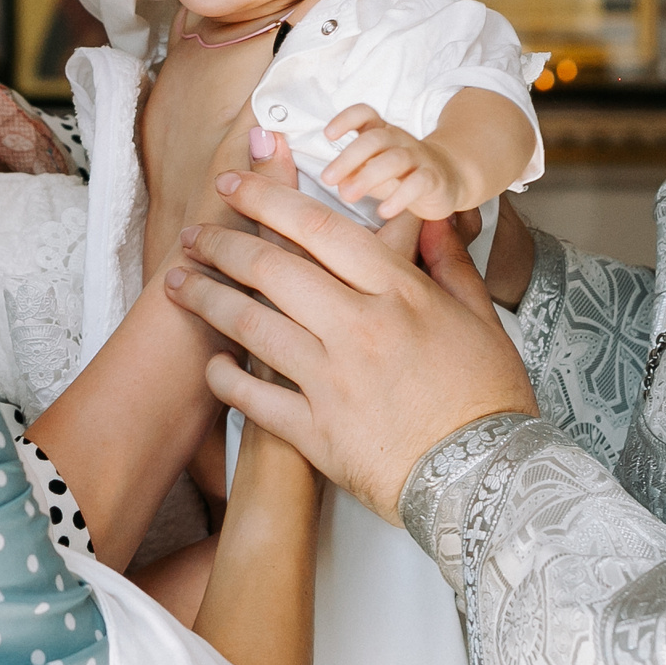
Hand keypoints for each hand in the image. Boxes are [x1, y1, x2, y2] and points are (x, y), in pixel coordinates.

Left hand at [169, 144, 536, 522]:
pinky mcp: (316, 432)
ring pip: (251, 324)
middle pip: (272, 269)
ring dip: (206, 299)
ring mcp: (333, 380)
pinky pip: (253, 398)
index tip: (235, 184)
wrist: (488, 480)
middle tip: (194, 233)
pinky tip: (210, 365)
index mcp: (399, 293)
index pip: (320, 229)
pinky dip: (225, 378)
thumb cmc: (487, 400)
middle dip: (222, 243)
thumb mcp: (481, 319)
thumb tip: (428, 220)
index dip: (268, 200)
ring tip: (177, 283)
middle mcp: (359, 328)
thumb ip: (448, 264)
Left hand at [319, 105, 469, 221]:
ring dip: (368, 177)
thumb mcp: (374, 168)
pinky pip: (418, 183)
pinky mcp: (433, 179)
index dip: (346, 119)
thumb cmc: (403, 173)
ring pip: (394, 160)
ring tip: (348, 196)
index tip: (328, 134)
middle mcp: (400, 140)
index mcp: (383, 132)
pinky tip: (384, 212)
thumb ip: (354, 172)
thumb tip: (335, 182)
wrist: (451, 176)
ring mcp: (419, 158)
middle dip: (348, 158)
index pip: (365, 114)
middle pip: (374, 139)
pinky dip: (399, 197)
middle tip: (327, 179)